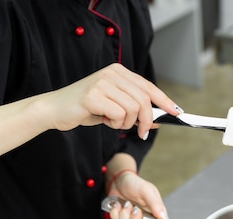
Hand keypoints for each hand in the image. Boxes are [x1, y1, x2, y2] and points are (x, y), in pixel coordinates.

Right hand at [45, 63, 179, 138]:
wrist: (55, 110)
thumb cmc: (86, 109)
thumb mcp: (115, 108)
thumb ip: (135, 110)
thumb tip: (158, 120)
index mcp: (118, 72)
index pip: (148, 87)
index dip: (165, 101)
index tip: (176, 112)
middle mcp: (112, 73)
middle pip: (144, 100)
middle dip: (146, 120)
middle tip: (142, 133)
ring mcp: (103, 82)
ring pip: (133, 109)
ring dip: (126, 123)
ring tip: (111, 121)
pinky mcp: (94, 95)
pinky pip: (119, 115)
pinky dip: (114, 123)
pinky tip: (102, 119)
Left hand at [106, 171, 170, 218]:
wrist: (119, 181)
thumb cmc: (136, 184)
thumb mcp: (148, 190)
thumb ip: (156, 204)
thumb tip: (163, 218)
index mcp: (157, 216)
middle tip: (135, 209)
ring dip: (124, 215)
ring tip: (126, 203)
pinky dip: (116, 214)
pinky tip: (119, 205)